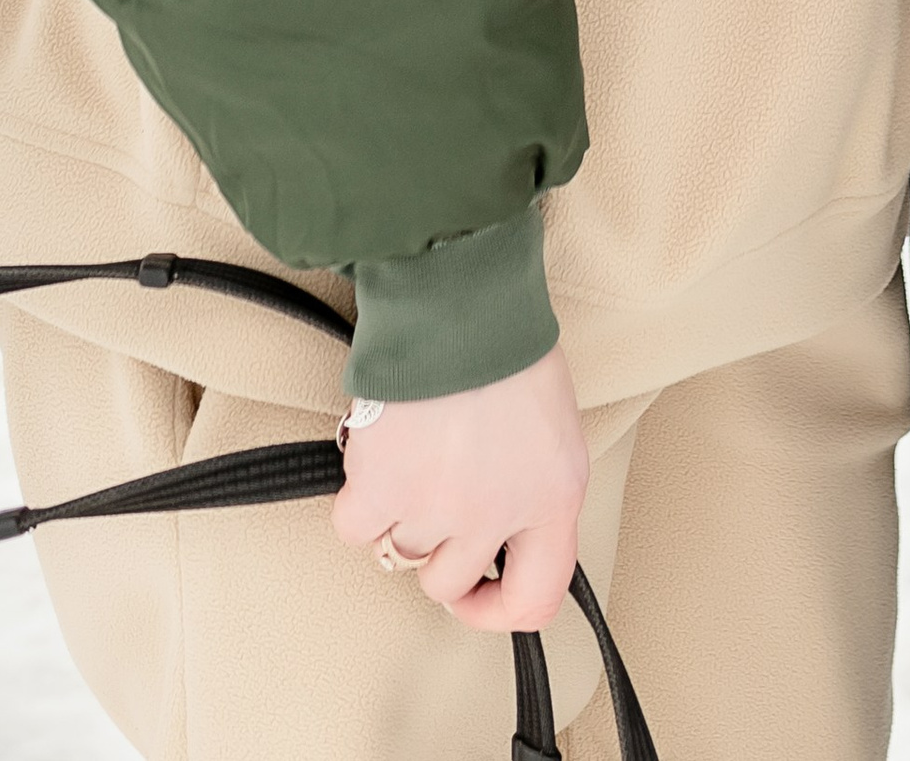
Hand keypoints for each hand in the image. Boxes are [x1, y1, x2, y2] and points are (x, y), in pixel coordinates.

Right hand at [333, 346, 589, 630]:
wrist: (463, 299)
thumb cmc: (510, 348)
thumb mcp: (553, 429)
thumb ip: (533, 492)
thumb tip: (500, 538)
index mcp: (554, 497)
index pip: (536, 599)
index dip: (499, 609)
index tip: (477, 591)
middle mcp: (499, 514)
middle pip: (446, 581)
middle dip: (436, 543)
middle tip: (433, 490)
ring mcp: (438, 506)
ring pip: (399, 552)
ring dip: (399, 510)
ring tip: (414, 451)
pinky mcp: (383, 488)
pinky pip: (356, 527)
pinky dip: (360, 496)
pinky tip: (379, 452)